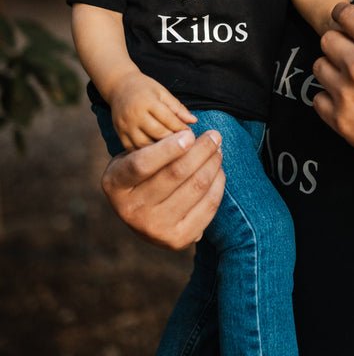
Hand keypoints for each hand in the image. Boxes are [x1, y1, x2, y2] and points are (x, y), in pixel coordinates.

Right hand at [101, 128, 224, 249]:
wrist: (141, 215)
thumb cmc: (140, 172)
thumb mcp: (133, 155)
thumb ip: (154, 145)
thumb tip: (191, 136)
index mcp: (115, 184)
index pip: (142, 164)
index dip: (168, 149)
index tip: (189, 134)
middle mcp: (131, 210)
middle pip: (175, 174)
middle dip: (201, 150)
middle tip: (214, 135)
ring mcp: (154, 229)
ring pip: (196, 187)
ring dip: (212, 163)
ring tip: (217, 149)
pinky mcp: (177, 240)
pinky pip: (208, 206)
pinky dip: (218, 183)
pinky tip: (218, 170)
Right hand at [110, 72, 196, 150]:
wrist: (119, 87)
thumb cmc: (145, 88)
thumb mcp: (162, 92)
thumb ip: (177, 108)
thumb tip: (193, 121)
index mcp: (147, 101)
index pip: (168, 119)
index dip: (182, 129)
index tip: (191, 136)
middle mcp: (134, 115)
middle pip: (158, 134)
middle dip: (173, 141)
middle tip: (185, 146)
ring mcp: (125, 126)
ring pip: (145, 146)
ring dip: (160, 151)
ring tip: (172, 152)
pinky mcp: (119, 134)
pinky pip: (133, 150)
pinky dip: (146, 154)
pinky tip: (156, 155)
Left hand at [312, 3, 353, 187]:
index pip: (345, 15)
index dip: (344, 14)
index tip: (345, 18)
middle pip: (327, 39)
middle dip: (339, 41)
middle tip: (353, 52)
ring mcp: (348, 96)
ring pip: (319, 67)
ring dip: (333, 68)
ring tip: (353, 78)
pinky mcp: (342, 122)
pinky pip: (319, 99)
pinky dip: (330, 97)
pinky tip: (349, 100)